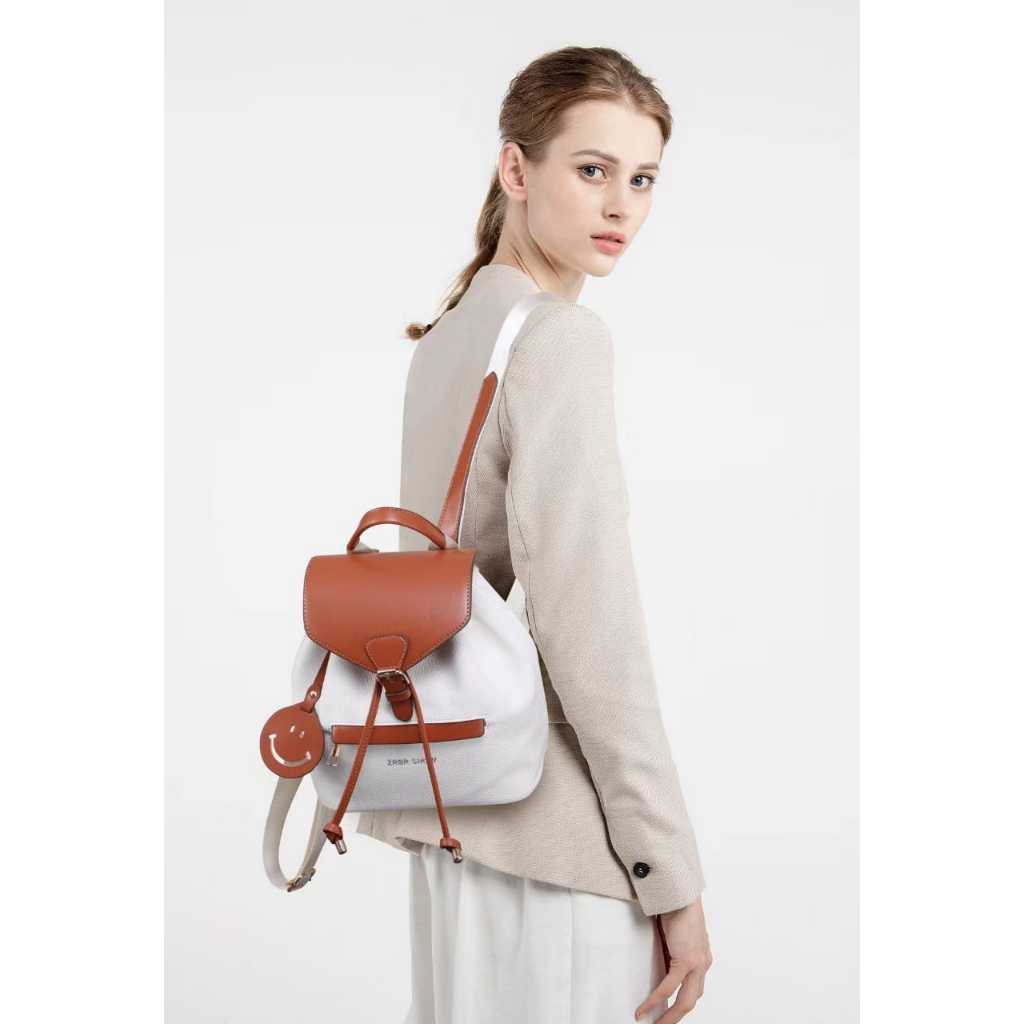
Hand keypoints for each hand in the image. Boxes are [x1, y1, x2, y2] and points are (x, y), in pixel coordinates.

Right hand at [635, 896, 712, 1021]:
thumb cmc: (675, 907)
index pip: (693, 988)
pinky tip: (645, 1007)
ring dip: (669, 1015)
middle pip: (692, 999)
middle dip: (676, 1016)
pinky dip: (656, 998)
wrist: (680, 893)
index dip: (681, 1002)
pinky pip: (669, 986)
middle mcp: (703, 963)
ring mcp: (697, 963)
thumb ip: (670, 952)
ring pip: (685, 1000)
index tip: (667, 1011)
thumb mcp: (673, 936)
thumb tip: (659, 964)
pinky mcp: (686, 960)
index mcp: (701, 958)